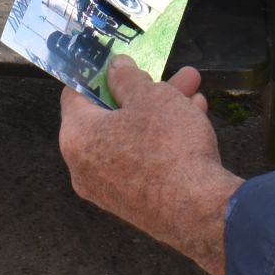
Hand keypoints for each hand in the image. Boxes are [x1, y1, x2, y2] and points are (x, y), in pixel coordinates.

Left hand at [58, 57, 243, 274]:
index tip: (121, 63)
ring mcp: (108, 190)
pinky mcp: (133, 205)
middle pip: (110, 116)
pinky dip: (162, 142)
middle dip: (143, 92)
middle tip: (168, 76)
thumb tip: (116, 68)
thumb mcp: (150, 97)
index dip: (99, 73)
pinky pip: (142, 162)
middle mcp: (84, 167)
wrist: (199, 211)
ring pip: (132, 138)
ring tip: (192, 94)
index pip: (75, 94)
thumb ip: (128, 78)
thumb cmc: (169, 148)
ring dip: (161, 113)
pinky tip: (193, 122)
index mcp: (76, 137)